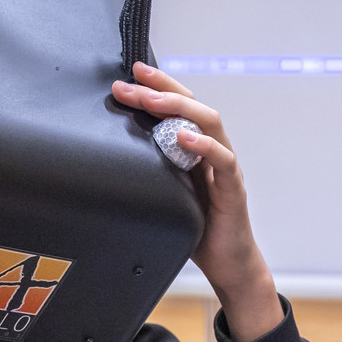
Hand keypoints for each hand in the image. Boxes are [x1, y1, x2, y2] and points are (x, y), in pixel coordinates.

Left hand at [111, 62, 283, 341]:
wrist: (227, 266)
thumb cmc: (198, 230)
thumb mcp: (165, 194)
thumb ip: (150, 172)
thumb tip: (109, 157)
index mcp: (198, 150)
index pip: (181, 107)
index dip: (159, 87)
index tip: (130, 75)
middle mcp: (214, 152)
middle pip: (195, 106)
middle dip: (162, 90)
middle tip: (132, 82)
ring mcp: (226, 169)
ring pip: (210, 124)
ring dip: (179, 109)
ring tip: (153, 102)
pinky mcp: (233, 190)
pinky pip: (224, 161)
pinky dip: (204, 145)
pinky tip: (183, 136)